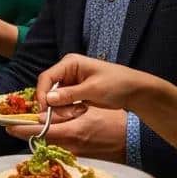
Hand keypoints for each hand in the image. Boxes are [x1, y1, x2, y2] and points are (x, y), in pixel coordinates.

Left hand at [6, 106, 128, 161]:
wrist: (134, 139)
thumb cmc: (114, 119)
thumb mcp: (89, 110)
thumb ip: (66, 112)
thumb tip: (43, 113)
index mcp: (73, 132)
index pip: (40, 131)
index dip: (21, 129)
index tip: (7, 126)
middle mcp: (71, 146)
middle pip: (40, 140)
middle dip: (25, 133)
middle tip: (10, 126)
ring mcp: (74, 155)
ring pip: (48, 145)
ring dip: (37, 137)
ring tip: (25, 128)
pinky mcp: (79, 159)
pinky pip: (59, 150)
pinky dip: (51, 143)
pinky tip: (48, 136)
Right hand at [37, 53, 165, 115]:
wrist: (135, 91)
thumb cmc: (117, 84)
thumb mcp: (93, 89)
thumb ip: (69, 94)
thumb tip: (48, 99)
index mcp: (70, 63)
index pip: (46, 77)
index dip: (42, 93)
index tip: (44, 109)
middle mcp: (67, 71)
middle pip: (48, 89)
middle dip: (54, 104)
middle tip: (66, 114)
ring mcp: (70, 82)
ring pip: (54, 98)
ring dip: (62, 108)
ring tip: (79, 111)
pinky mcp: (74, 92)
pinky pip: (62, 103)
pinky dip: (68, 109)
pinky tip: (81, 110)